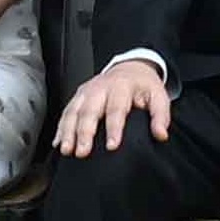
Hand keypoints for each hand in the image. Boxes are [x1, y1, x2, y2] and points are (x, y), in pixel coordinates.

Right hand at [58, 57, 175, 155]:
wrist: (129, 68)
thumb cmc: (143, 86)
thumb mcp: (158, 96)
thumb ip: (160, 115)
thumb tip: (161, 134)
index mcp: (121, 87)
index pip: (116, 109)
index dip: (114, 128)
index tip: (112, 146)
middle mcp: (101, 88)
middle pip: (90, 111)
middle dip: (84, 132)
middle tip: (82, 152)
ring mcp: (86, 91)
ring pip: (74, 111)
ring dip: (68, 132)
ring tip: (66, 150)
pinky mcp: (78, 96)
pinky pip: (66, 112)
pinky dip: (61, 128)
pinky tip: (58, 143)